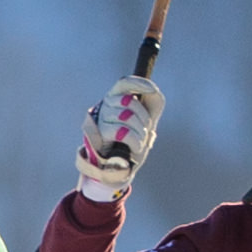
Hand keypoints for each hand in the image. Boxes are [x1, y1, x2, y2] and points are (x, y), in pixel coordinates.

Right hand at [75, 77, 161, 199]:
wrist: (124, 168)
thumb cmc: (135, 142)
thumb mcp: (148, 119)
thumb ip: (153, 100)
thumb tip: (152, 89)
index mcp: (116, 99)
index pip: (124, 83)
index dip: (138, 83)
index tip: (152, 89)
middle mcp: (104, 107)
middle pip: (129, 101)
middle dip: (144, 118)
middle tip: (143, 131)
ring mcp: (99, 121)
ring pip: (127, 116)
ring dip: (140, 132)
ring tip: (139, 142)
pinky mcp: (98, 137)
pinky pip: (122, 132)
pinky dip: (135, 141)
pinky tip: (136, 147)